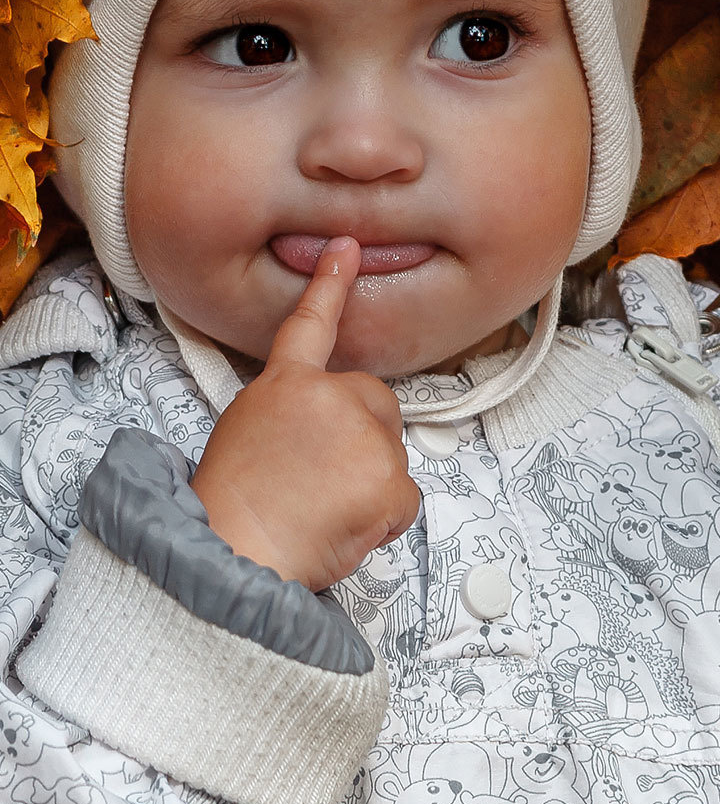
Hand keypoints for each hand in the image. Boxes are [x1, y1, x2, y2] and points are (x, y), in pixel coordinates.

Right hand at [191, 238, 420, 592]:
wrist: (233, 555)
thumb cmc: (232, 509)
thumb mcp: (245, 435)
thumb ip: (290, 413)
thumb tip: (319, 428)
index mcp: (284, 386)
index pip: (309, 325)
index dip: (329, 284)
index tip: (347, 248)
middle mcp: (329, 397)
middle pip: (374, 405)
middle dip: (361, 440)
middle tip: (318, 481)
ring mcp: (364, 434)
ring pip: (389, 456)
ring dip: (367, 485)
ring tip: (319, 510)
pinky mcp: (390, 476)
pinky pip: (404, 500)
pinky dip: (382, 520)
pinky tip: (344, 528)